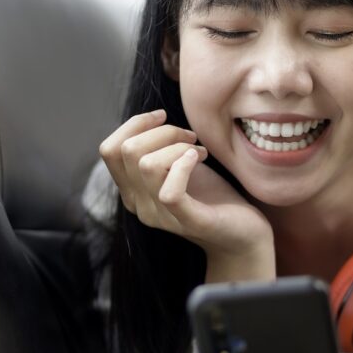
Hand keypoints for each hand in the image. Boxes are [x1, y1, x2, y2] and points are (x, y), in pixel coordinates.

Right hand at [98, 108, 272, 257]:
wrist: (243, 235)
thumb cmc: (211, 195)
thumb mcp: (177, 167)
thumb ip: (157, 150)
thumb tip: (154, 118)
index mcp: (132, 191)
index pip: (109, 149)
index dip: (134, 124)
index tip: (163, 118)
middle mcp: (139, 206)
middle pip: (128, 151)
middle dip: (162, 132)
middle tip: (190, 138)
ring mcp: (161, 217)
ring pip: (147, 165)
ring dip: (177, 146)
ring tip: (198, 151)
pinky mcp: (188, 223)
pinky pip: (169, 191)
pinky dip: (185, 164)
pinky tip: (200, 158)